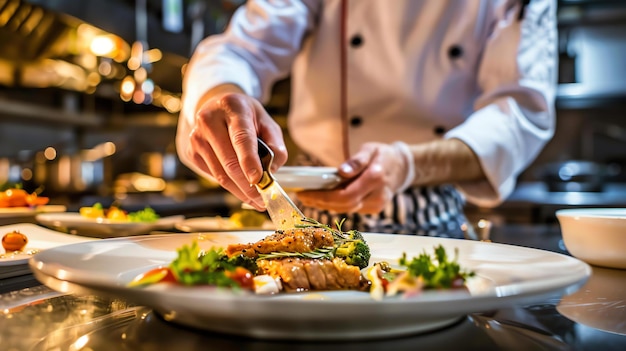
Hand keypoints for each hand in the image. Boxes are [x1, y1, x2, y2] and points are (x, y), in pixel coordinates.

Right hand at [186, 84, 286, 209]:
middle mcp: (209, 121)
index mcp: (233, 108)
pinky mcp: (191, 152)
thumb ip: (276, 144)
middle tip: (263, 200)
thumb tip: (272, 170)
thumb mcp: (266, 121)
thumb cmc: (245, 117)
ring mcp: (197, 137)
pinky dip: (230, 186)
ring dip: (240, 191)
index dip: (249, 161)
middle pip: (229, 162)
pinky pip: (213, 176)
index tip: (258, 180)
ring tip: (256, 200)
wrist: (217, 107)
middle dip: (248, 186)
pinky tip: (241, 189)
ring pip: (220, 174)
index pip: (241, 138)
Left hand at [296, 142, 409, 213]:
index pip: (345, 195)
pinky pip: (351, 209)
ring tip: (308, 197)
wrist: (402, 167)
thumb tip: (341, 172)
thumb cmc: (383, 155)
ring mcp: (376, 205)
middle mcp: (377, 196)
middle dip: (320, 202)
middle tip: (302, 196)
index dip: (322, 197)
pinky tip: (323, 199)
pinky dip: (336, 205)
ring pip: (346, 209)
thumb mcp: (370, 149)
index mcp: (375, 178)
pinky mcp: (373, 209)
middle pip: (343, 205)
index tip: (304, 193)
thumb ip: (356, 161)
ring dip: (325, 205)